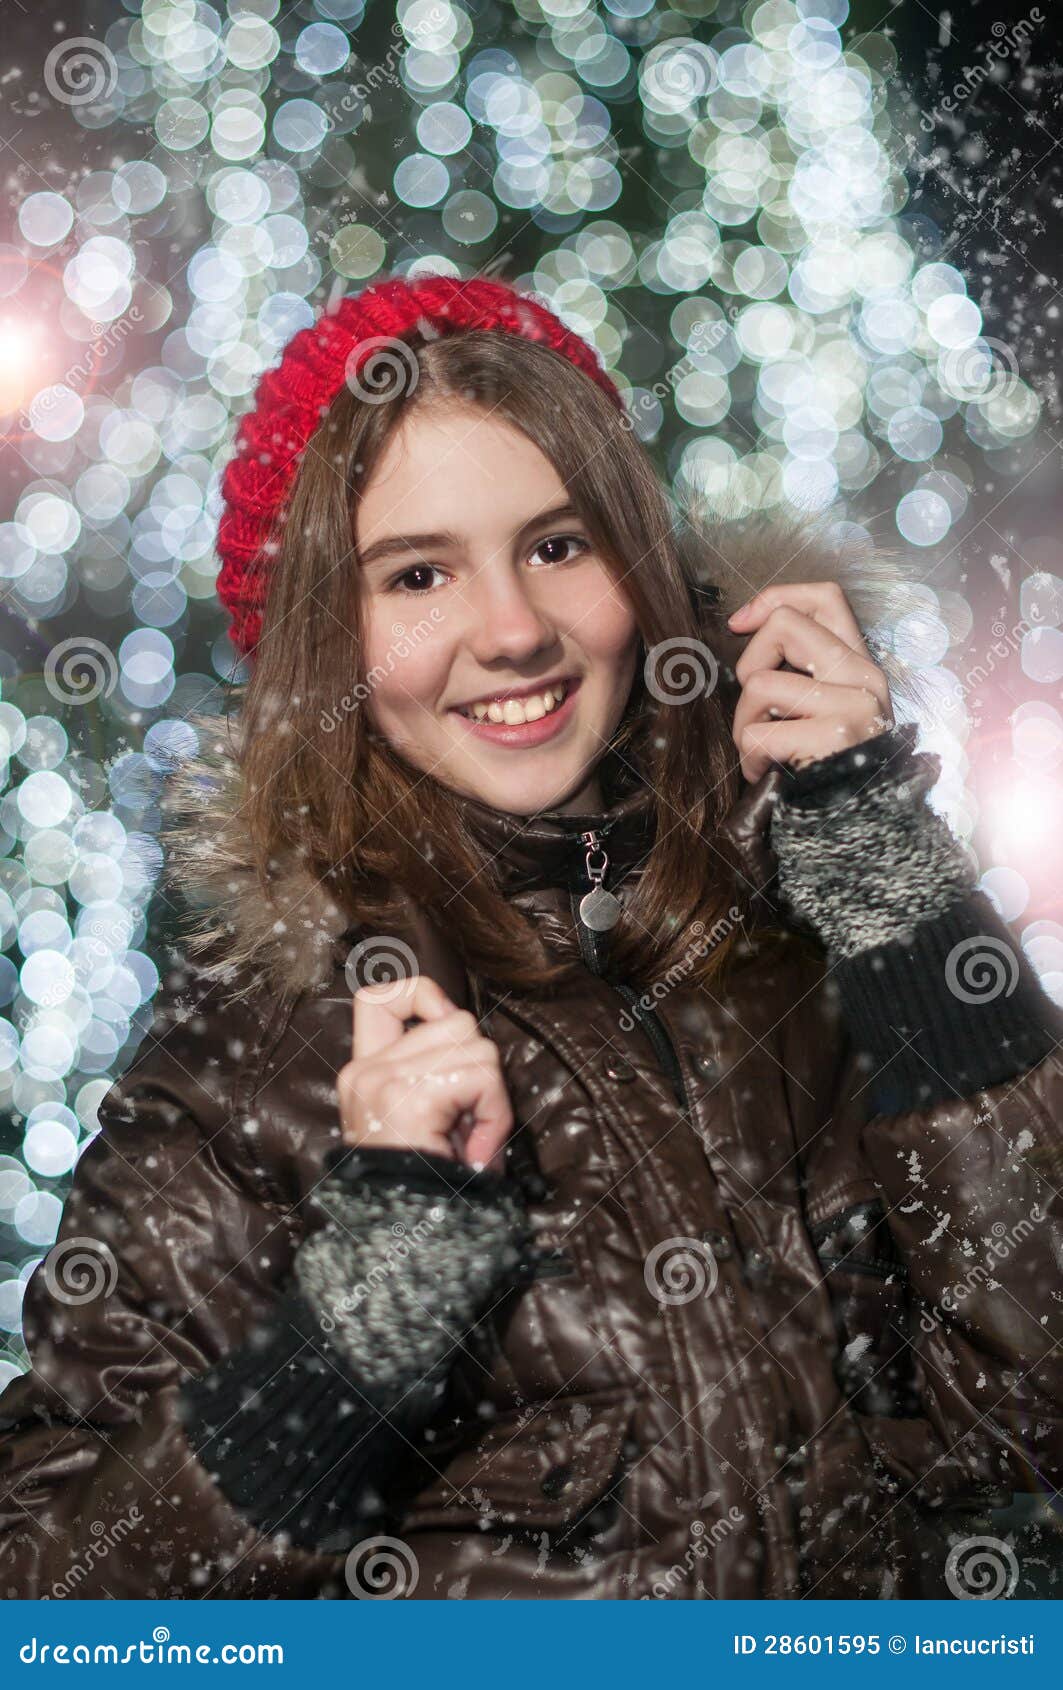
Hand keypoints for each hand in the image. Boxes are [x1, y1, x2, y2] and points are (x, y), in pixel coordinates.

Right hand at [337, 975, 512, 1172]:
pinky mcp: (409, 1096)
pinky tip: (476, 1151)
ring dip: (490, 1095)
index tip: (444, 1026)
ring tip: (471, 1141)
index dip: (422, 995)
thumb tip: (475, 1043)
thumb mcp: (425, 1124)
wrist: (402, 1243)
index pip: (378, 998)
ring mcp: (383, 1081)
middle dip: (480, 1067)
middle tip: (469, 1123)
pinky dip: (494, 1114)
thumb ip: (438, 1077)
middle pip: (455, 1020)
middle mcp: (366, 1071)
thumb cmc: (425, 1191)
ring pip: (477, 1046)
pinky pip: (482, 1078)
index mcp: (362, 1074)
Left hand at [727, 581, 893, 783]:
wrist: (854, 830)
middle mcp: (865, 678)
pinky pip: (756, 733)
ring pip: (760, 683)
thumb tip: (746, 624)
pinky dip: (749, 760)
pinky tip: (769, 774)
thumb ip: (801, 670)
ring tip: (765, 753)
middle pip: (784, 623)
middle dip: (749, 664)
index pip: (825, 598)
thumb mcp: (822, 710)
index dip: (775, 598)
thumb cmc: (821, 770)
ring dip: (744, 725)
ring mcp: (853, 706)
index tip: (741, 624)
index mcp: (861, 666)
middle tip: (757, 709)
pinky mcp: (834, 738)